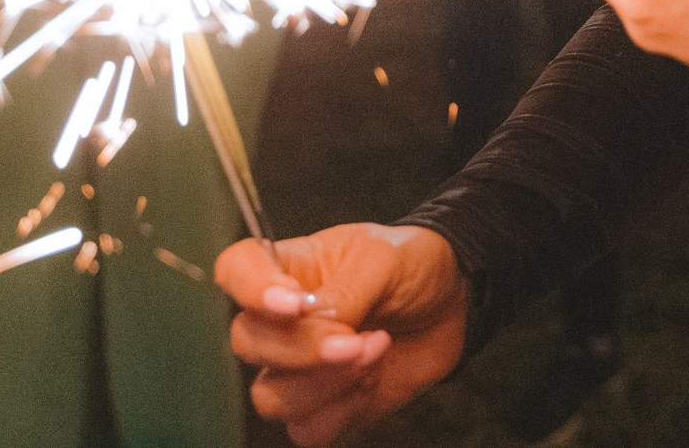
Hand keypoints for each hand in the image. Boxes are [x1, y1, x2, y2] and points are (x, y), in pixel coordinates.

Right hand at [218, 223, 467, 446]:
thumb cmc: (411, 266)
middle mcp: (280, 321)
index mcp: (288, 269)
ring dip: (324, 382)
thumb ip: (344, 291)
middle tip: (356, 339)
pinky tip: (373, 380)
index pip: (235, 271)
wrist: (453, 302)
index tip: (293, 305)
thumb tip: (313, 322)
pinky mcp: (322, 407)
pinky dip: (342, 411)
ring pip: (270, 396)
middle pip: (247, 343)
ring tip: (374, 349)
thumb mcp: (383, 259)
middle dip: (303, 348)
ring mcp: (297, 368)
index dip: (250, 290)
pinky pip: (306, 430)